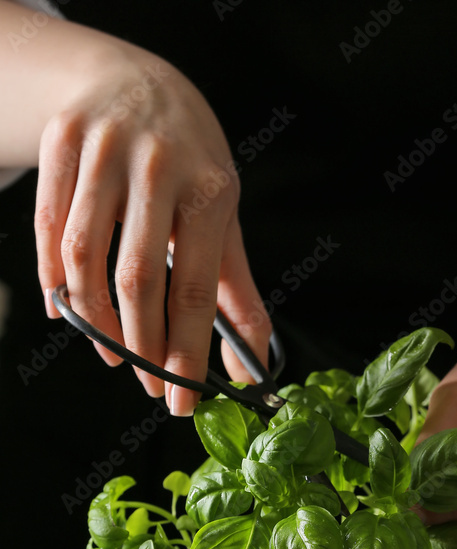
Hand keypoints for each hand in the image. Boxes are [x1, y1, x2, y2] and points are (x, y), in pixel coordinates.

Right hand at [35, 46, 270, 413]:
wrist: (138, 82)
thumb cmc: (191, 163)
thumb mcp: (224, 218)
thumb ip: (237, 293)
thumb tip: (250, 369)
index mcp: (209, 189)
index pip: (194, 290)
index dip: (185, 352)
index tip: (181, 401)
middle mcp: (158, 165)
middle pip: (137, 280)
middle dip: (139, 346)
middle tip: (146, 384)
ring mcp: (105, 150)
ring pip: (84, 258)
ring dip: (94, 321)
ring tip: (111, 352)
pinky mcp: (62, 142)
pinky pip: (48, 228)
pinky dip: (53, 278)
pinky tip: (67, 311)